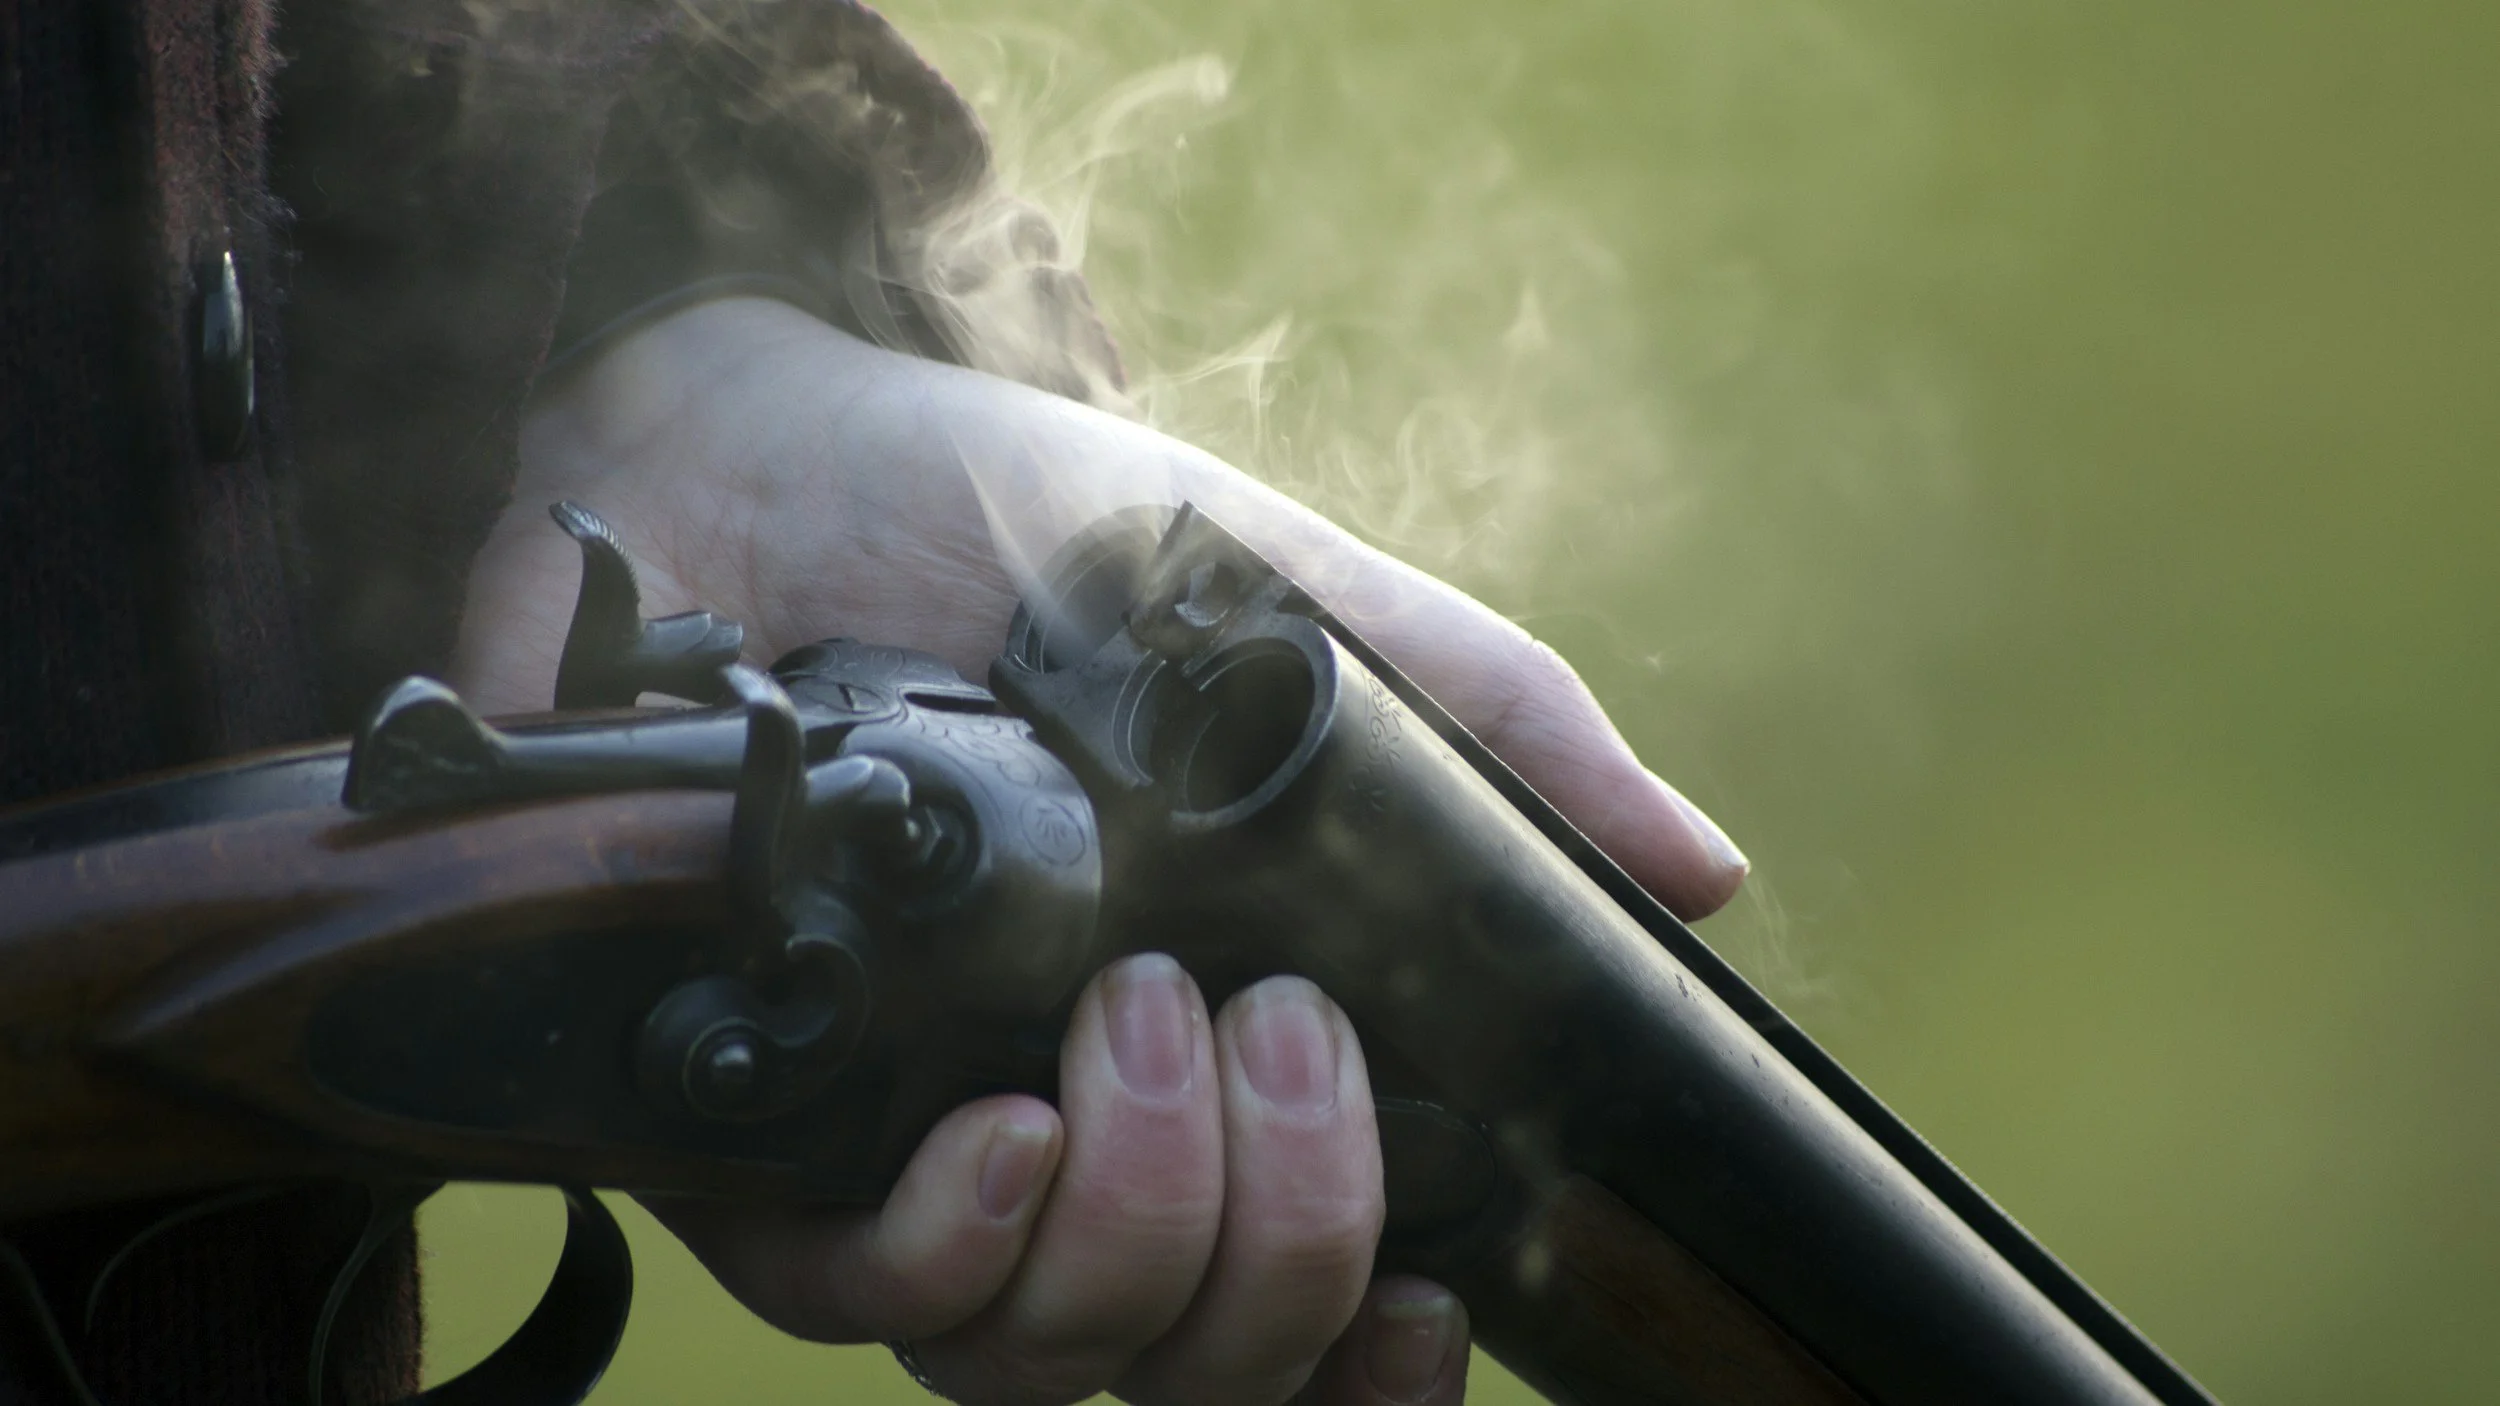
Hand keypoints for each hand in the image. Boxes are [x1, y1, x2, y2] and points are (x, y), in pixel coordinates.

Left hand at [451, 296, 1746, 1404]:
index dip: (1371, 1368)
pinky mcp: (744, 1129)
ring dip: (1143, 1222)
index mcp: (1206, 1060)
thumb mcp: (1292, 619)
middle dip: (1285, 1239)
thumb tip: (1702, 872)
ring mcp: (901, 1150)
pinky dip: (956, 1246)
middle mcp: (1063, 1142)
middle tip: (1279, 1024)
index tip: (1431, 1305)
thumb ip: (1488, 740)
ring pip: (1042, 1361)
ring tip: (1143, 1013)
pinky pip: (855, 1299)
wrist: (780, 454)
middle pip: (1193, 1367)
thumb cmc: (1033, 537)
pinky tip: (1004, 1126)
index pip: (1297, 1318)